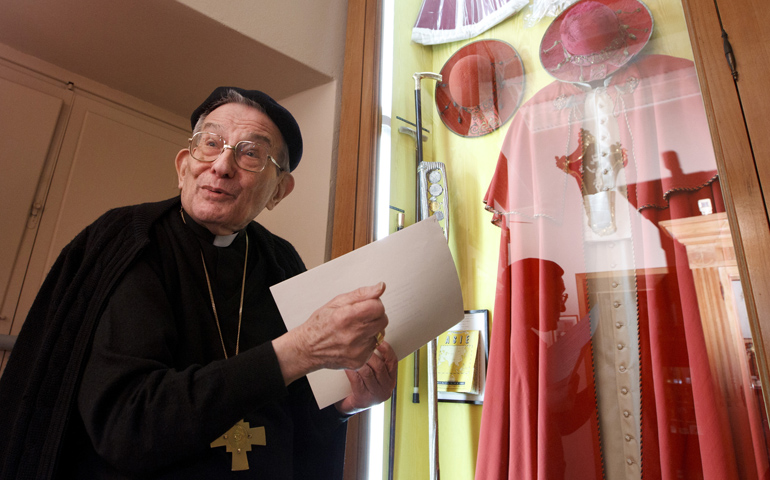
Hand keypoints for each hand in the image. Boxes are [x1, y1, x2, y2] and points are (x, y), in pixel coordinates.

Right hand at [273, 282, 388, 384]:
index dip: (374, 303)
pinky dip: (367, 342)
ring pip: (380, 334)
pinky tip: (354, 340)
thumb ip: (361, 294)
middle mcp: (353, 335)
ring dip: (372, 329)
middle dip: (375, 315)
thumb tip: (380, 287)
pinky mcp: (360, 360)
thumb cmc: (320, 324)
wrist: (308, 349)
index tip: (367, 305)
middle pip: (383, 320)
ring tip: (355, 329)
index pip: (378, 307)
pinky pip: (373, 347)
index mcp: (346, 317)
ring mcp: (358, 350)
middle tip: (361, 317)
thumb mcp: (336, 302)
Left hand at [335, 341, 397, 414]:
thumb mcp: (374, 376)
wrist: (351, 406)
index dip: (387, 350)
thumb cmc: (362, 386)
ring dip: (359, 362)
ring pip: (367, 373)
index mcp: (391, 380)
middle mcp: (386, 389)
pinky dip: (351, 371)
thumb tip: (371, 341)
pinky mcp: (363, 398)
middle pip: (379, 367)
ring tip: (352, 353)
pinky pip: (356, 380)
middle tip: (360, 346)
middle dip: (369, 355)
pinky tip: (346, 365)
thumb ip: (376, 363)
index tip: (379, 341)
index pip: (393, 362)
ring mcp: (375, 395)